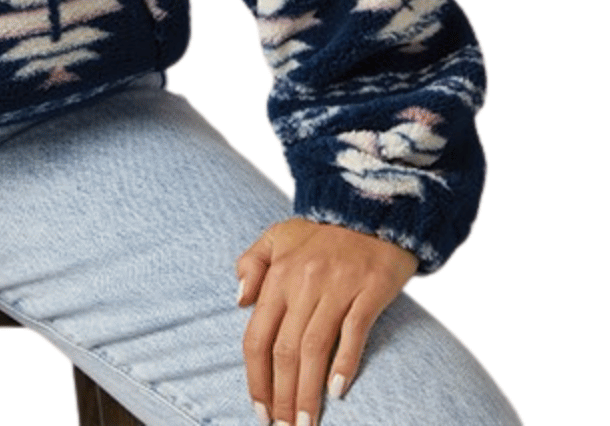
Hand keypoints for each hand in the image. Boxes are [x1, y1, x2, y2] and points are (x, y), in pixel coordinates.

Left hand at [235, 218, 416, 425]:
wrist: (371, 205)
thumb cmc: (322, 231)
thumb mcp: (279, 236)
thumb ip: (253, 264)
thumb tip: (238, 300)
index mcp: (279, 274)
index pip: (257, 335)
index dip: (255, 377)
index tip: (258, 409)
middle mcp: (304, 282)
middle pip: (285, 350)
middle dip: (281, 396)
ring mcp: (338, 286)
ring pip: (315, 347)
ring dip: (308, 392)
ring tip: (305, 424)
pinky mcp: (370, 289)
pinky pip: (354, 331)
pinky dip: (345, 363)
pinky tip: (337, 392)